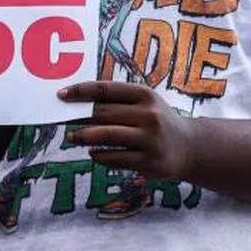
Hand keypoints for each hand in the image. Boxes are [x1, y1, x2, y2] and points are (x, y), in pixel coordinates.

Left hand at [59, 81, 194, 180]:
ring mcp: (150, 139)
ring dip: (84, 137)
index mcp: (145, 95)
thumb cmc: (156, 120)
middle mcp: (149, 115)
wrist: (189, 147)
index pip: (105, 89)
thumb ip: (116, 101)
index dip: (80, 91)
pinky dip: (100, 156)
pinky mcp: (149, 161)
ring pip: (106, 136)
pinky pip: (115, 158)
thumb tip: (76, 102)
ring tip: (72, 137)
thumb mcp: (144, 103)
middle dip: (78, 116)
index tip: (61, 95)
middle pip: (103, 113)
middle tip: (62, 119)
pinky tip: (93, 153)